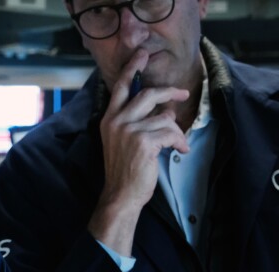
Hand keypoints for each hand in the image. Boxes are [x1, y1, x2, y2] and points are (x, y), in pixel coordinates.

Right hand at [88, 50, 189, 256]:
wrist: (120, 195)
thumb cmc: (124, 171)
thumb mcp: (125, 142)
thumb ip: (139, 122)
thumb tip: (165, 112)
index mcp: (108, 120)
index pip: (121, 88)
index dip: (132, 69)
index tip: (142, 56)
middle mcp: (116, 121)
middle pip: (148, 94)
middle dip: (169, 93)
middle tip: (182, 93)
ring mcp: (129, 131)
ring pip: (164, 118)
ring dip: (176, 131)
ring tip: (177, 144)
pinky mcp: (143, 142)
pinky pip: (171, 132)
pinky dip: (179, 142)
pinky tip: (179, 151)